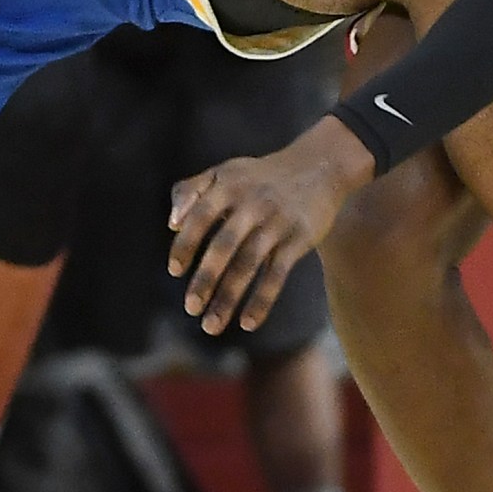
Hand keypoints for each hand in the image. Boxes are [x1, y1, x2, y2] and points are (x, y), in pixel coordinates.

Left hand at [167, 119, 375, 332]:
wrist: (320, 166)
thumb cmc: (260, 176)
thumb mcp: (225, 172)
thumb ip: (191, 191)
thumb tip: (172, 225)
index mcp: (229, 185)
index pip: (201, 215)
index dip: (187, 243)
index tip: (175, 270)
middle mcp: (253, 203)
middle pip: (225, 245)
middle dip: (206, 278)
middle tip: (191, 308)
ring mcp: (278, 222)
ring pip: (249, 264)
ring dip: (229, 297)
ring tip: (211, 325)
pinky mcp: (299, 239)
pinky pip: (278, 274)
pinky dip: (263, 299)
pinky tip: (248, 323)